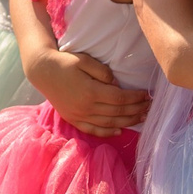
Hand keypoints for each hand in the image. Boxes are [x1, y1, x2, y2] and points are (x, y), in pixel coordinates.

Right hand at [31, 48, 150, 135]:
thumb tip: (116, 84)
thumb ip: (103, 72)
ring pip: (108, 124)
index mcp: (90, 91)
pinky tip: (119, 131)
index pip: (120, 98)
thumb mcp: (85, 61)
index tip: (147, 94)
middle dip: (136, 110)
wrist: (42, 72)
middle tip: (150, 107)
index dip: (135, 98)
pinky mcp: (74, 119)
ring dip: (127, 122)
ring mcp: (79, 116)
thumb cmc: (65, 62)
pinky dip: (107, 133)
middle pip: (117, 113)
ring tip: (141, 118)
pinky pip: (93, 130)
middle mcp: (86, 107)